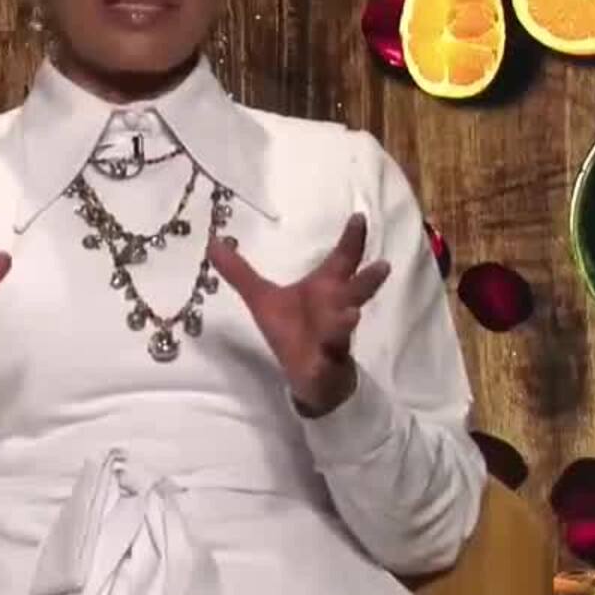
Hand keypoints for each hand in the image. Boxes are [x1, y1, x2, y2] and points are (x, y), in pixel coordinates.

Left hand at [207, 215, 391, 415]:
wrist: (310, 377)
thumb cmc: (293, 331)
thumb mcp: (262, 299)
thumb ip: (240, 273)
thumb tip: (213, 243)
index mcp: (324, 290)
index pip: (342, 261)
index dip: (351, 241)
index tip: (359, 217)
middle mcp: (335, 309)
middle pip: (353, 292)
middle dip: (366, 280)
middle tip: (382, 265)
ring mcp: (333, 338)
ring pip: (343, 328)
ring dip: (347, 321)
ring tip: (352, 314)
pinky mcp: (326, 365)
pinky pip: (328, 361)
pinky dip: (327, 359)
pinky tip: (325, 358)